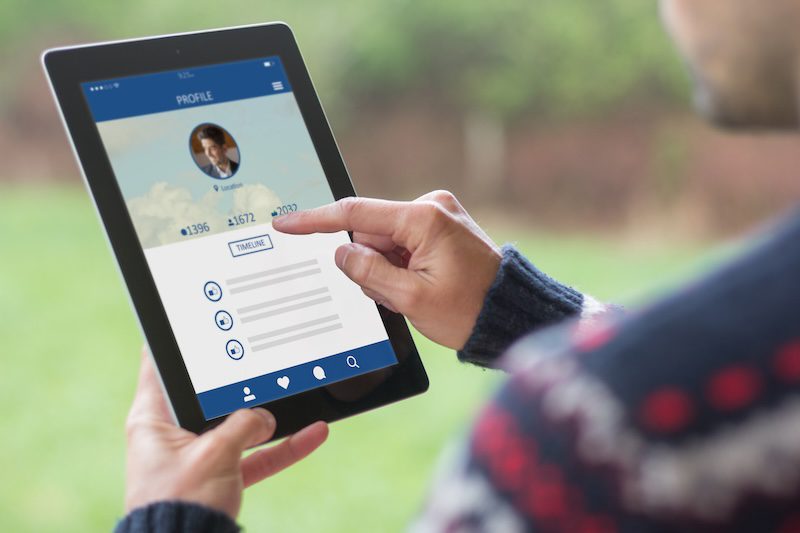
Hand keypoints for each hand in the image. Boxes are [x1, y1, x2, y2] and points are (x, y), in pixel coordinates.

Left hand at [125, 349, 328, 518]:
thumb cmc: (180, 504)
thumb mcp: (214, 454)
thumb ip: (244, 426)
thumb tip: (266, 418)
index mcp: (154, 420)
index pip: (160, 366)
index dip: (178, 341)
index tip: (197, 316)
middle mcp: (175, 434)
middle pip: (211, 395)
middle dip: (242, 380)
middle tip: (264, 351)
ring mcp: (201, 455)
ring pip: (241, 425)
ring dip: (272, 416)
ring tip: (300, 394)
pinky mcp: (222, 477)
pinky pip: (257, 455)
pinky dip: (283, 447)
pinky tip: (313, 434)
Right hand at [273, 190, 501, 348]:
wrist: (510, 315)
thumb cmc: (470, 311)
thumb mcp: (411, 299)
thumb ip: (368, 273)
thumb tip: (342, 253)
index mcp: (424, 219)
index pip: (355, 214)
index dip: (315, 220)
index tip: (286, 224)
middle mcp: (431, 208)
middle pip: (371, 233)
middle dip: (370, 264)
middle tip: (393, 295)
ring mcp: (438, 216)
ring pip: (385, 242)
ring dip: (387, 270)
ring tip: (415, 294)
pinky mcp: (441, 228)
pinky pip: (403, 244)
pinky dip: (400, 267)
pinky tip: (420, 286)